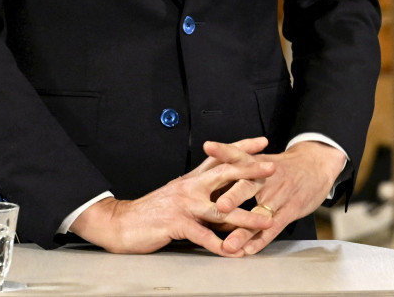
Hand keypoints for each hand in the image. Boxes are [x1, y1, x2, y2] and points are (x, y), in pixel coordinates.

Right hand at [69, 136, 276, 255]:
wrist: (121, 223)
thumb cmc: (153, 211)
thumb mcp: (180, 195)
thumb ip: (203, 194)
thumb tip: (226, 196)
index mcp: (192, 179)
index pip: (220, 158)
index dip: (241, 147)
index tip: (262, 141)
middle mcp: (190, 187)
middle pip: (225, 174)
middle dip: (250, 171)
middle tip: (272, 168)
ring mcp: (184, 205)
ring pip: (221, 210)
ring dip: (245, 217)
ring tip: (265, 222)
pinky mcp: (176, 224)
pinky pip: (202, 236)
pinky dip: (218, 245)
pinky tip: (232, 251)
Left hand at [217, 140, 347, 255]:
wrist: (317, 164)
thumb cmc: (284, 166)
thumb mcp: (263, 159)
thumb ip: (239, 165)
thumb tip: (209, 168)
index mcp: (257, 163)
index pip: (238, 155)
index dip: (224, 151)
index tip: (208, 147)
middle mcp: (267, 179)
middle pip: (248, 186)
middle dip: (234, 196)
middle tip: (221, 206)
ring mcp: (280, 196)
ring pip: (259, 214)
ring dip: (244, 230)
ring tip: (229, 244)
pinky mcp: (291, 210)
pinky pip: (275, 227)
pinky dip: (261, 240)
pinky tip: (249, 250)